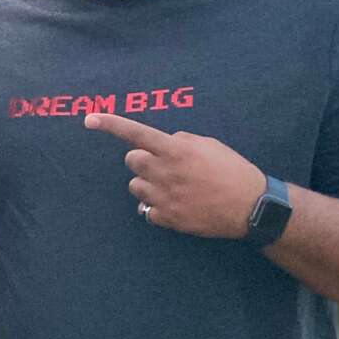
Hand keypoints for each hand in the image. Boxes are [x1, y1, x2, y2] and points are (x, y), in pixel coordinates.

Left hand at [84, 112, 265, 237]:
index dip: (110, 124)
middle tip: (163, 165)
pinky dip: (155, 206)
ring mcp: (163, 197)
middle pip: (131, 161)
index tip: (89, 119)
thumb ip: (181, 141)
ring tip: (171, 186)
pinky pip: (145, 210)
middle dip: (142, 160)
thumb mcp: (209, 145)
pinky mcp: (166, 218)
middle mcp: (164, 172)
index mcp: (174, 149)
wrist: (249, 207)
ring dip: (147, 183)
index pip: (135, 133)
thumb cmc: (232, 170)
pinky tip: (175, 204)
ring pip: (135, 186)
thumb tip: (164, 142)